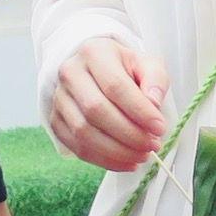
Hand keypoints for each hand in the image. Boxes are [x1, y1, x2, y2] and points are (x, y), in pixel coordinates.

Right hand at [49, 37, 168, 171]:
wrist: (96, 70)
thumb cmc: (124, 68)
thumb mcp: (146, 64)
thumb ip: (155, 80)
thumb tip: (153, 103)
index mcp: (94, 53)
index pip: (115, 86)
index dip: (139, 111)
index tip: (159, 128)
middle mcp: (70, 73)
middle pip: (96, 111)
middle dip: (129, 134)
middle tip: (152, 145)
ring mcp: (58, 98)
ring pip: (84, 132)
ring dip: (117, 151)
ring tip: (142, 155)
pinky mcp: (56, 120)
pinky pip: (77, 147)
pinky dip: (104, 160)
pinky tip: (126, 162)